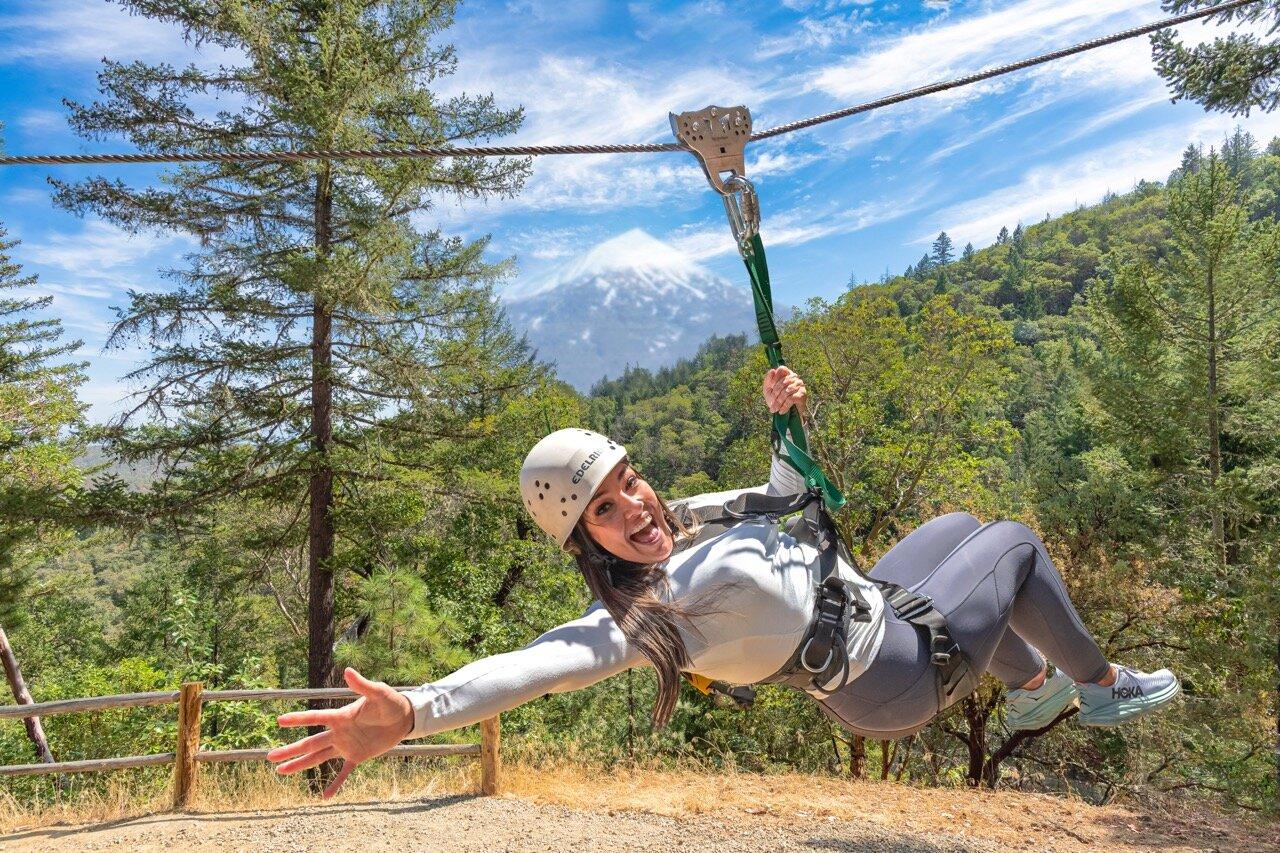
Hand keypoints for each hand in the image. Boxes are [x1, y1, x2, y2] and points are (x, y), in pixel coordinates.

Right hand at [267, 666, 413, 797]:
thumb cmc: (391, 702)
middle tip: (270, 756)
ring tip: (281, 772)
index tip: (280, 721)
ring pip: (318, 757)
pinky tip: (325, 796)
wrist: (404, 718)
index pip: (316, 718)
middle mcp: (339, 732)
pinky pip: (343, 771)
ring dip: (301, 764)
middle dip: (290, 750)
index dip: (299, 719)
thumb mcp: (378, 693)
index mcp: (341, 716)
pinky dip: (335, 783)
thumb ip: (362, 685)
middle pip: (310, 743)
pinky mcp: (358, 756)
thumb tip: (348, 671)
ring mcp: (346, 745)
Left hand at [762, 366, 807, 416]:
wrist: (787, 414)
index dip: (775, 377)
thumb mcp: (768, 390)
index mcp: (786, 374)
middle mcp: (794, 377)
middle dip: (774, 394)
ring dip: (778, 402)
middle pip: (783, 382)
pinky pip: (791, 398)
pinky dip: (784, 406)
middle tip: (770, 404)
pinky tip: (781, 411)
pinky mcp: (803, 394)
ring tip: (774, 409)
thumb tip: (772, 370)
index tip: (770, 387)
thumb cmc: (776, 400)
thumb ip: (768, 380)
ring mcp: (800, 385)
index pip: (782, 369)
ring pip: (786, 391)